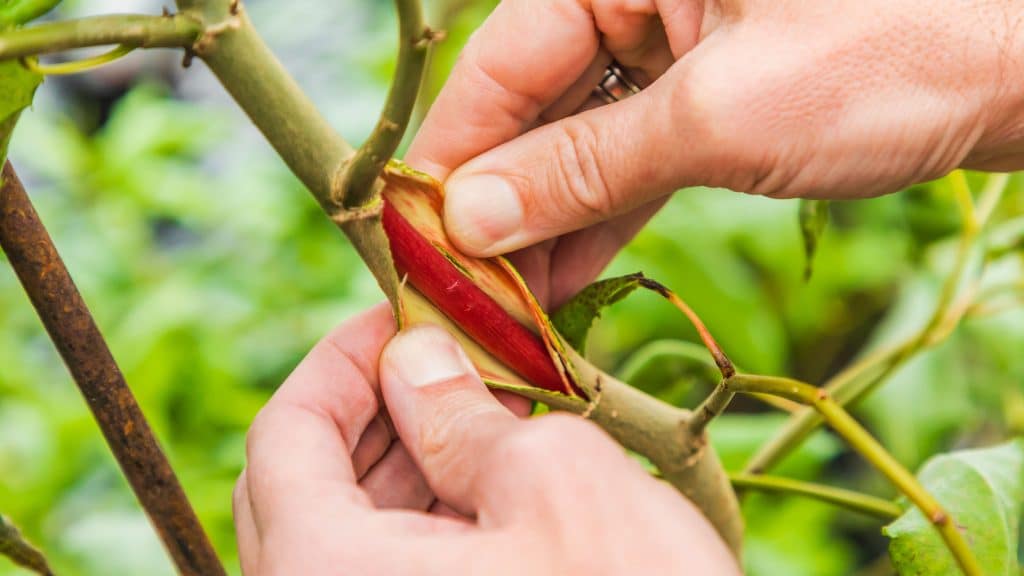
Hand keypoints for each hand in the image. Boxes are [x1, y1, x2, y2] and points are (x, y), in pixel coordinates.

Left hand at [235, 305, 736, 574]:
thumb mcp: (554, 482)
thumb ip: (460, 411)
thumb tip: (414, 357)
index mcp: (324, 572)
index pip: (284, 436)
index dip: (341, 359)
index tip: (403, 316)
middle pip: (308, 486)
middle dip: (379, 406)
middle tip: (449, 355)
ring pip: (354, 533)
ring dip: (411, 460)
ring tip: (485, 408)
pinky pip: (395, 572)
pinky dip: (434, 517)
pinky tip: (494, 479)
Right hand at [408, 0, 1023, 305]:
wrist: (1019, 70)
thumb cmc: (889, 55)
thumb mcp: (717, 117)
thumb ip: (583, 168)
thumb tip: (471, 218)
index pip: (504, 61)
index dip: (456, 154)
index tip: (416, 235)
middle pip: (535, 106)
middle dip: (500, 202)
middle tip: (459, 289)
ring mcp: (676, 47)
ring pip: (581, 141)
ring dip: (546, 224)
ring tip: (506, 305)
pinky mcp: (711, 96)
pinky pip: (633, 158)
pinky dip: (602, 218)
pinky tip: (562, 280)